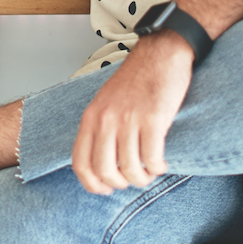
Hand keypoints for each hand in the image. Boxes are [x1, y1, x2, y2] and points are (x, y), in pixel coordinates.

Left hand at [69, 31, 194, 193]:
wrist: (161, 53)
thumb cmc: (136, 80)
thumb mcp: (106, 102)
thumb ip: (99, 128)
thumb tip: (101, 164)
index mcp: (91, 116)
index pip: (80, 162)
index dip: (92, 184)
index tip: (106, 190)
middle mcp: (106, 119)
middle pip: (105, 171)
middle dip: (121, 184)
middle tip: (133, 179)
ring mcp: (129, 119)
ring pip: (131, 170)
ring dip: (143, 178)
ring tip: (151, 170)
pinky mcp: (153, 119)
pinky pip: (152, 159)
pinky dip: (159, 168)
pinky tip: (162, 163)